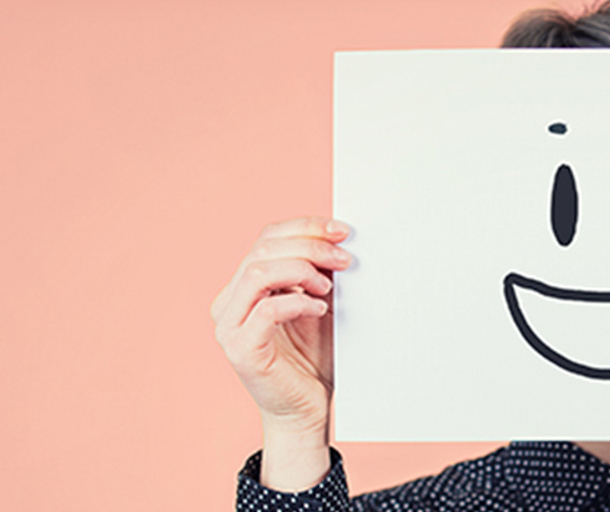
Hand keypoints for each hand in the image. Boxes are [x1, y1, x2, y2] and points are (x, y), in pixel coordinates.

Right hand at [210, 216, 351, 489]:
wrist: (308, 410)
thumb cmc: (314, 358)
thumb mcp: (321, 303)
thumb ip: (321, 272)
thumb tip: (340, 236)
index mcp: (244, 285)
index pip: (267, 237)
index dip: (305, 227)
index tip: (342, 230)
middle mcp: (229, 301)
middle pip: (263, 249)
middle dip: (310, 246)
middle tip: (346, 259)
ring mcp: (229, 326)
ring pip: (259, 273)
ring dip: (302, 270)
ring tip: (330, 286)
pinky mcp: (241, 349)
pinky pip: (266, 311)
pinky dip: (298, 302)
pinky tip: (320, 309)